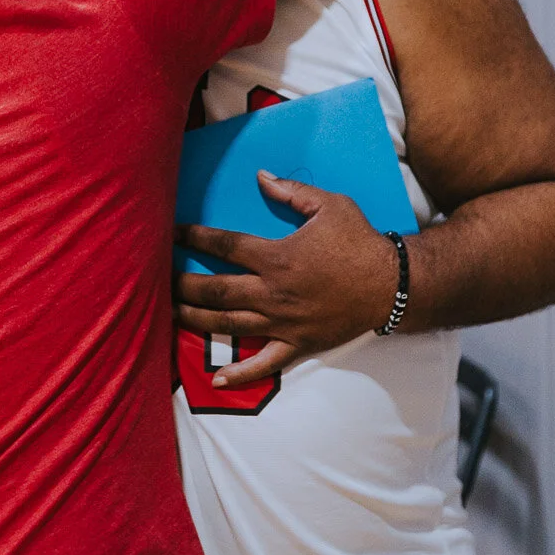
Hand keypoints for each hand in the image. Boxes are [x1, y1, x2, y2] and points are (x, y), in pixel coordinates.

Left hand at [174, 170, 398, 387]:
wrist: (392, 284)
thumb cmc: (360, 241)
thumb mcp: (329, 205)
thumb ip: (291, 191)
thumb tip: (260, 177)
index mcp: (277, 257)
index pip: (225, 245)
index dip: (196, 238)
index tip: (174, 233)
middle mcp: (273, 292)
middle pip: (217, 290)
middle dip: (185, 284)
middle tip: (162, 279)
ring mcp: (283, 322)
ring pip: (229, 324)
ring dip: (197, 319)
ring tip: (171, 313)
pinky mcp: (297, 344)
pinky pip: (264, 363)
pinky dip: (241, 373)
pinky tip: (217, 377)